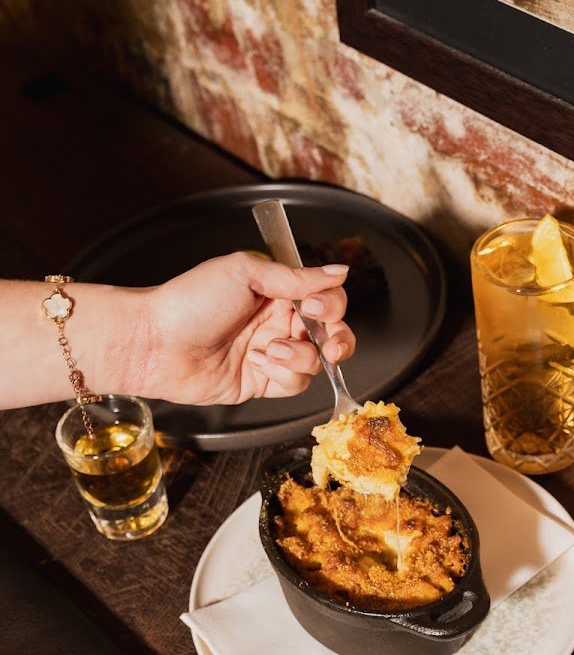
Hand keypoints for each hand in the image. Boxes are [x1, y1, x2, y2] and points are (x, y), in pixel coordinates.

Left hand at [140, 252, 354, 404]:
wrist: (155, 343)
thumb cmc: (189, 301)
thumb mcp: (244, 273)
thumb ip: (295, 276)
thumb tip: (338, 271)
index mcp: (276, 291)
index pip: (325, 297)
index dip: (330, 304)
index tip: (314, 307)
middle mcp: (277, 321)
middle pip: (332, 332)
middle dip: (338, 339)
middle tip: (327, 343)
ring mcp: (272, 353)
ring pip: (316, 361)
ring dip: (300, 356)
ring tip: (269, 350)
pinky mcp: (262, 382)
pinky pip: (295, 384)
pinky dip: (282, 375)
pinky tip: (257, 363)